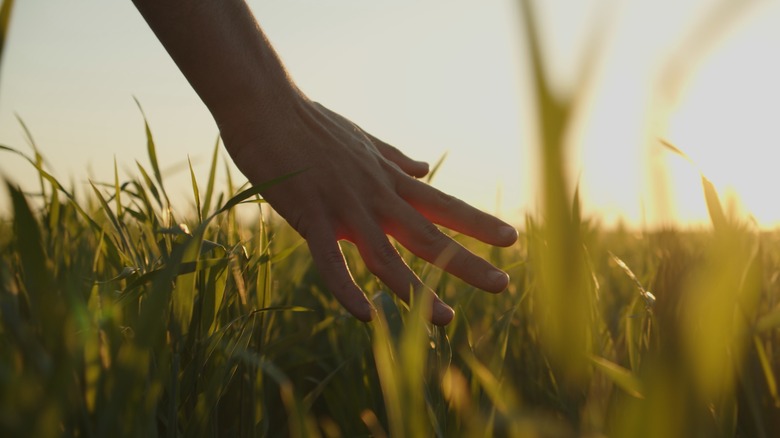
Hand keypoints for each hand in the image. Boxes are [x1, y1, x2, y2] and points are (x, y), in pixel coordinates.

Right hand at [221, 96, 517, 325]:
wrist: (267, 107)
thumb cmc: (312, 124)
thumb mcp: (363, 140)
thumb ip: (395, 158)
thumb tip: (425, 167)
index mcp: (388, 179)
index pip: (443, 204)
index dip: (478, 223)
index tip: (511, 239)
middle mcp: (376, 196)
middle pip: (429, 235)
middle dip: (467, 262)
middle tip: (503, 285)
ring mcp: (345, 207)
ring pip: (387, 257)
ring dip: (417, 291)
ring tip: (446, 319)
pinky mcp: (310, 216)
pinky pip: (330, 263)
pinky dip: (348, 290)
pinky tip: (366, 316)